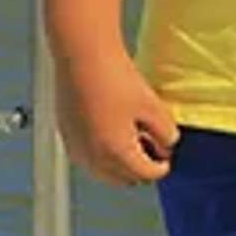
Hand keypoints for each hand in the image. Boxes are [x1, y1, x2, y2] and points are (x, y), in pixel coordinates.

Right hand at [58, 46, 177, 186]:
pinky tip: (112, 130)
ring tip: (133, 137)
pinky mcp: (66, 134)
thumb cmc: (115, 78)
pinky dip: (102, 152)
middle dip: (140, 168)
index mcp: (116, 154)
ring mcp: (76, 147)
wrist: (82, 57)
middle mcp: (92, 157)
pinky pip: (87, 156)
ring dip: (120, 162)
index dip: (162, 166)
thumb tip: (169, 144)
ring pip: (104, 171)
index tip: (168, 155)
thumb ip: (167, 132)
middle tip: (152, 147)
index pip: (147, 175)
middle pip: (124, 178)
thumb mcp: (153, 106)